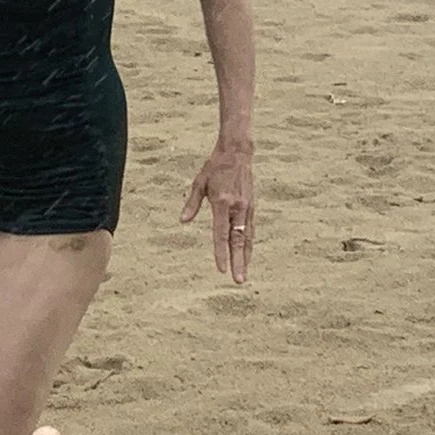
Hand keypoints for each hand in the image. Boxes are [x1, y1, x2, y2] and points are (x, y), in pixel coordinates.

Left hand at [182, 143, 255, 284]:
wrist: (237, 153)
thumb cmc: (215, 167)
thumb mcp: (199, 182)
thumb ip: (192, 203)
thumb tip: (183, 221)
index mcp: (222, 202)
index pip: (221, 233)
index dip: (220, 252)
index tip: (221, 269)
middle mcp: (237, 207)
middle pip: (237, 241)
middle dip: (238, 262)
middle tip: (238, 281)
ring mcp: (246, 208)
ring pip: (247, 238)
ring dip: (245, 258)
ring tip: (243, 275)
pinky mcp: (252, 206)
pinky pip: (251, 230)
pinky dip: (249, 245)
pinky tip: (246, 256)